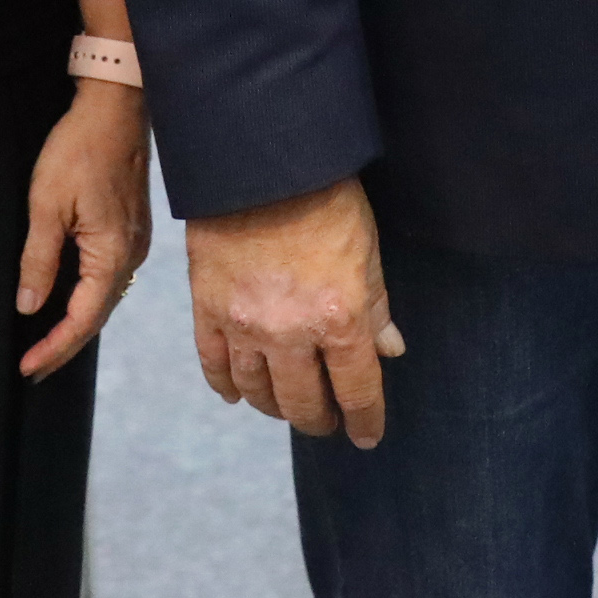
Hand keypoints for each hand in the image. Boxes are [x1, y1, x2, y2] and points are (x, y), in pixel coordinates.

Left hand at [16, 81, 151, 379]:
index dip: (54, 347)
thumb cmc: (80, 148)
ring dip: (76, 324)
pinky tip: (68, 302)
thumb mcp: (47, 204)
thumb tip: (29, 307)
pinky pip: (109, 277)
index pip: (83, 319)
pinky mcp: (130, 228)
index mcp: (112, 253)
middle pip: (98, 316)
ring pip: (105, 298)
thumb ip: (39, 260)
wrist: (115, 105)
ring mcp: (134, 241)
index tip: (27, 368)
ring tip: (46, 344)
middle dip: (64, 344)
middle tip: (33, 368)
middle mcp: (131, 254)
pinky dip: (87, 298)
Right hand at [184, 175, 404, 446]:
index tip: (367, 435)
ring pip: (258, 391)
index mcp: (339, 320)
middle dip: (319, 419)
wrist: (262, 162)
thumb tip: (390, 351)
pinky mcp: (206, 309)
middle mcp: (290, 333)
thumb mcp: (367, 253)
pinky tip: (237, 395)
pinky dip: (226, 386)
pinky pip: (214, 365)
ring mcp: (243, 324)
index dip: (365, 419)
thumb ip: (377, 309)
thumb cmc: (327, 201)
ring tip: (286, 406)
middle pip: (304, 402)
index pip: (356, 390)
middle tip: (325, 420)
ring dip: (275, 406)